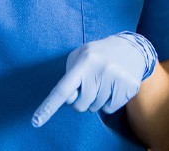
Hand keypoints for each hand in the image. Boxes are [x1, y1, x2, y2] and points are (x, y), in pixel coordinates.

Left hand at [32, 31, 157, 126]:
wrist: (132, 48)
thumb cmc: (99, 54)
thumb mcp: (81, 55)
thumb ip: (69, 76)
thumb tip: (68, 99)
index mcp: (85, 60)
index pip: (63, 88)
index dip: (49, 106)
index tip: (36, 121)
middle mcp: (101, 69)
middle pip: (79, 105)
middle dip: (82, 98)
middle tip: (91, 81)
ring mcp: (116, 79)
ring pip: (95, 108)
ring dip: (96, 99)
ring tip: (104, 80)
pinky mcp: (128, 87)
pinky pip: (109, 110)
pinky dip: (109, 102)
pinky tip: (114, 86)